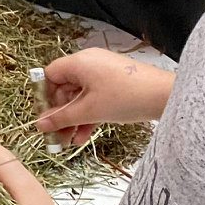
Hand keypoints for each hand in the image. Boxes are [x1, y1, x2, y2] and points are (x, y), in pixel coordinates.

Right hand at [37, 48, 174, 145]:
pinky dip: (88, 115)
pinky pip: (94, 98)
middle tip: (56, 136)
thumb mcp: (89, 110)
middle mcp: (89, 63)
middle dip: (60, 114)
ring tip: (69, 142)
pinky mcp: (115, 83)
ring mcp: (103, 72)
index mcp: (79, 62)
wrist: (165, 96)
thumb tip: (40, 124)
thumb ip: (62, 118)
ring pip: (80, 96)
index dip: (45, 97)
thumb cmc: (126, 97)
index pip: (50, 75)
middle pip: (64, 88)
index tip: (45, 118)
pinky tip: (84, 136)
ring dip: (74, 118)